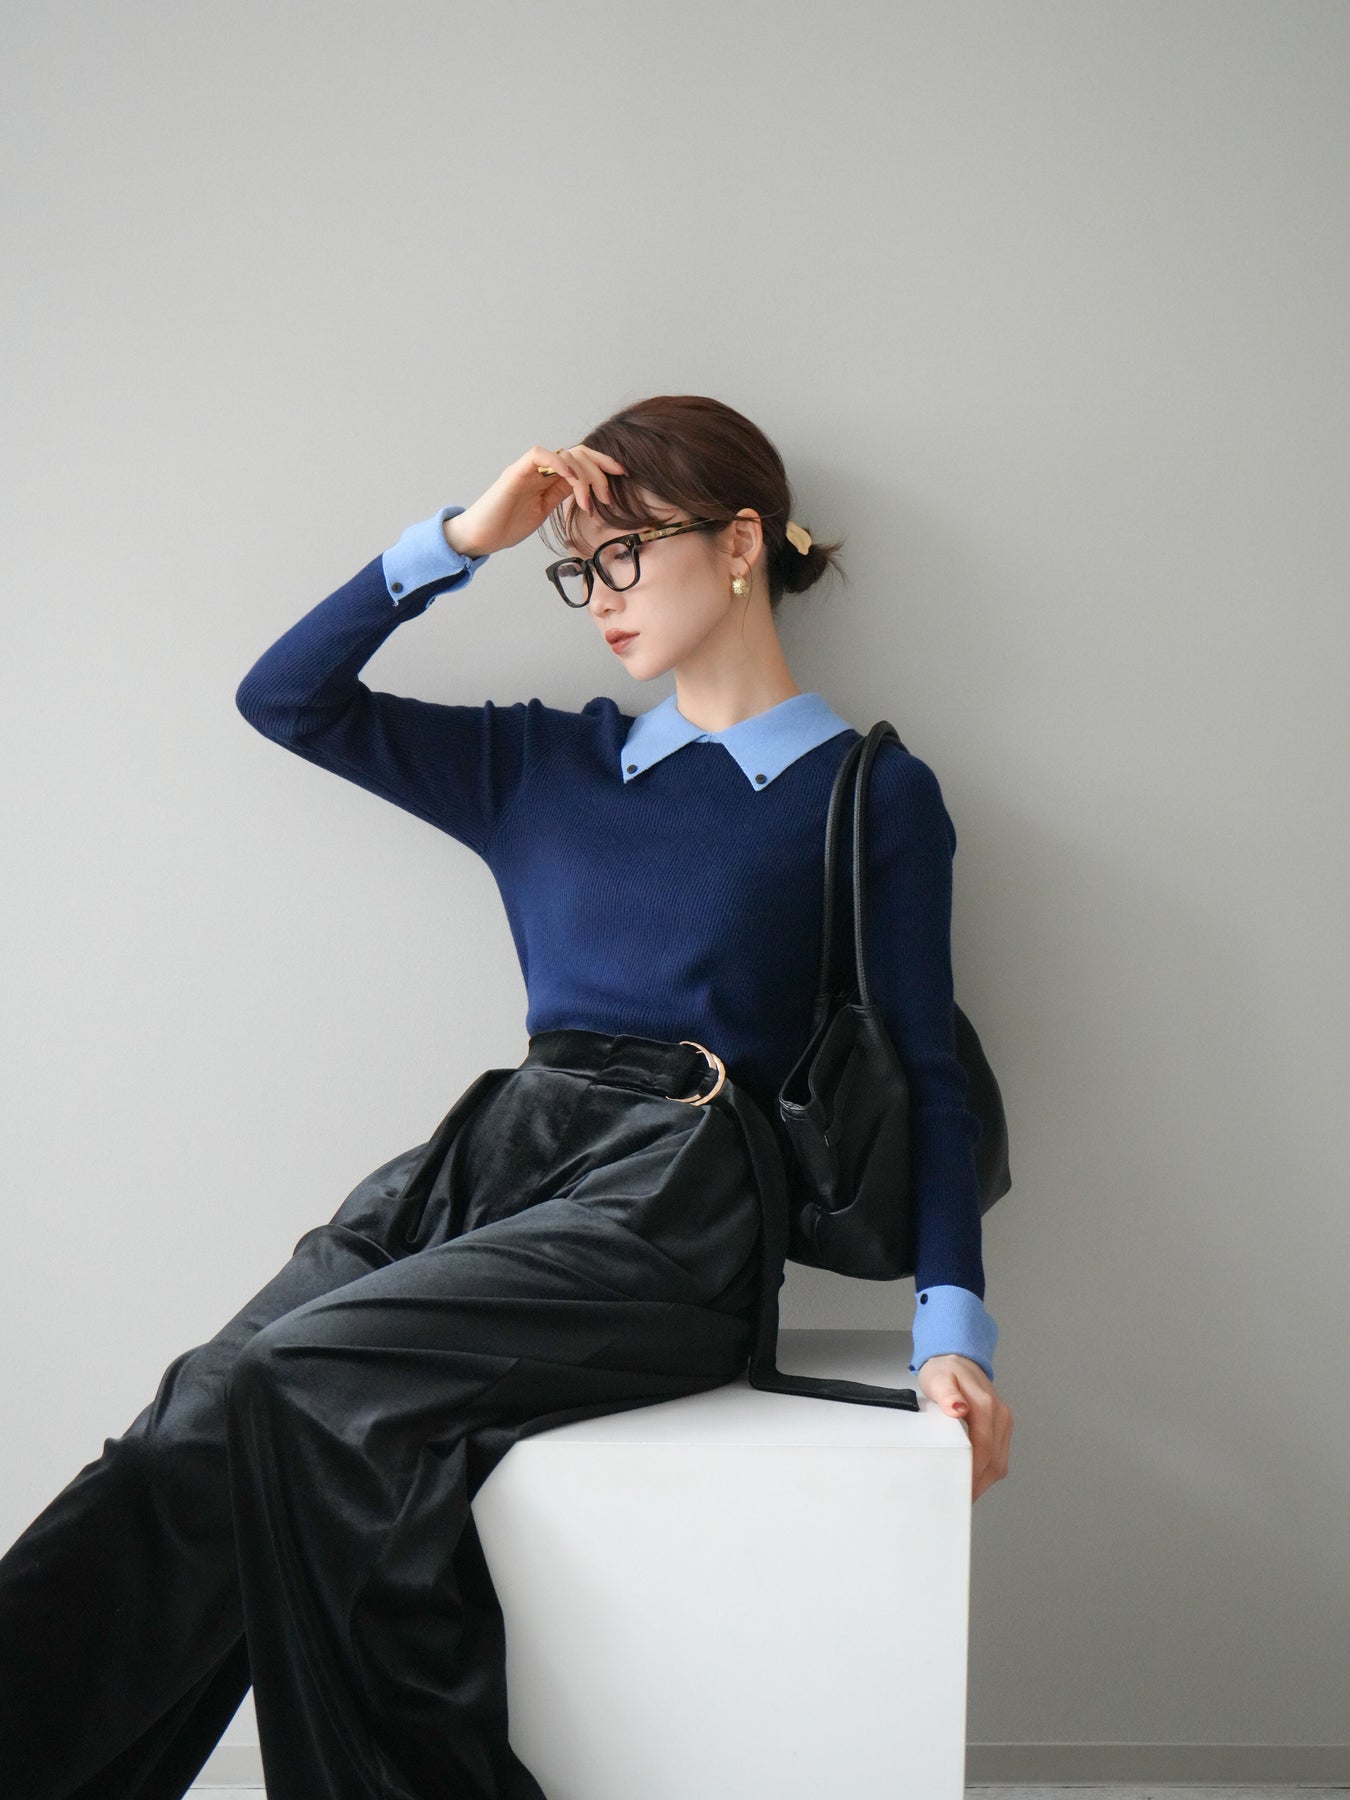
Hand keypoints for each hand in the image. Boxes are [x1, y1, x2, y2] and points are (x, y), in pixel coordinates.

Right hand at [448, 443, 628, 557]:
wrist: (480, 536)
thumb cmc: (507, 525)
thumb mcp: (544, 511)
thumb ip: (561, 496)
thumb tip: (587, 491)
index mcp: (549, 477)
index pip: (581, 460)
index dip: (603, 463)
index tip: (622, 475)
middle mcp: (541, 468)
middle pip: (579, 453)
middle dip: (600, 471)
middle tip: (607, 498)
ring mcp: (528, 468)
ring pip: (566, 454)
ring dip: (584, 477)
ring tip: (589, 503)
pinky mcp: (516, 473)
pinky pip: (541, 455)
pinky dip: (560, 464)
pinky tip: (572, 481)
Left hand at [915, 1353, 1011, 1501]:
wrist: (957, 1359)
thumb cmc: (945, 1370)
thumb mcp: (938, 1378)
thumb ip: (947, 1393)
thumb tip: (958, 1408)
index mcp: (986, 1405)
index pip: (984, 1447)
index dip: (973, 1472)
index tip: (959, 1489)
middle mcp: (1000, 1416)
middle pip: (995, 1461)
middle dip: (978, 1483)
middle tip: (959, 1500)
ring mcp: (1003, 1423)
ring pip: (1000, 1463)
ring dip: (984, 1481)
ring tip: (964, 1495)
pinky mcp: (1002, 1428)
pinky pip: (999, 1457)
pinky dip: (987, 1472)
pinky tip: (973, 1480)